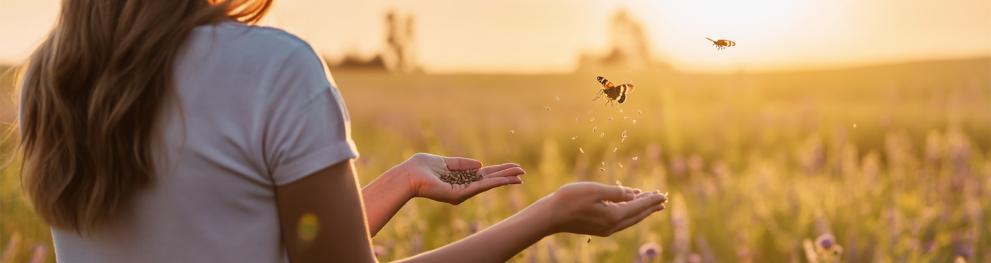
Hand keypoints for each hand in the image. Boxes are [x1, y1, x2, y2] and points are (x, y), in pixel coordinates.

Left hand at [387, 153, 524, 204]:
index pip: (484, 174)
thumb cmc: (421, 167)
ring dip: (505, 179)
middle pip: (489, 180)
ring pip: (488, 184)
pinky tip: (506, 179)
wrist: (408, 176)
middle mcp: (463, 187)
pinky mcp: (459, 195)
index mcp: (460, 178)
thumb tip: (480, 164)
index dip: (498, 171)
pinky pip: (480, 187)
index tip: (513, 167)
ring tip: (520, 176)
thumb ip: (462, 163)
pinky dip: (495, 183)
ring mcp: (462, 192)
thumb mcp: (445, 162)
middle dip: (506, 175)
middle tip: (523, 172)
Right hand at [527, 182, 666, 236]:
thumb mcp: (595, 190)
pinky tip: (627, 206)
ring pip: (629, 219)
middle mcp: (612, 225)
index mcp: (614, 216)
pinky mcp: (598, 228)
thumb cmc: (570, 200)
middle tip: (663, 200)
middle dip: (650, 207)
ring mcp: (605, 229)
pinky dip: (628, 212)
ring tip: (650, 204)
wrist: (550, 217)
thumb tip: (633, 194)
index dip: (651, 199)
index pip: (638, 206)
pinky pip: (620, 220)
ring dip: (640, 210)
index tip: (663, 194)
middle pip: (637, 215)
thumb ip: (616, 192)